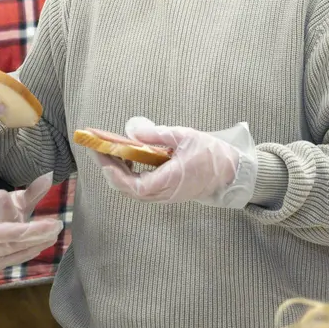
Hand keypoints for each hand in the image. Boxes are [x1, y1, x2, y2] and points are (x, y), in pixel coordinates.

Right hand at [0, 166, 62, 275]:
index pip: (14, 234)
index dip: (36, 229)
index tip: (53, 224)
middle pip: (22, 247)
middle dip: (41, 237)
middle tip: (59, 227)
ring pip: (18, 256)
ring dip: (35, 245)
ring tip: (51, 236)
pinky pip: (10, 259)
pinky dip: (23, 252)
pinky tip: (32, 246)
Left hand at [95, 118, 256, 207]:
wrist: (231, 172)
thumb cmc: (211, 153)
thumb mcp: (186, 136)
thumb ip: (159, 135)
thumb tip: (134, 132)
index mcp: (171, 180)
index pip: (136, 186)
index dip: (117, 175)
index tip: (104, 158)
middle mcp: (165, 193)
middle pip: (129, 189)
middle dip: (110, 169)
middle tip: (97, 148)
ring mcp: (165, 195)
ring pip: (133, 191)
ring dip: (117, 173)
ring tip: (107, 152)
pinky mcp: (166, 193)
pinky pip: (141, 188)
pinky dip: (128, 176)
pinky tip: (125, 159)